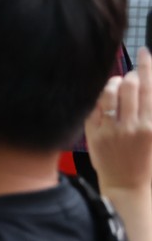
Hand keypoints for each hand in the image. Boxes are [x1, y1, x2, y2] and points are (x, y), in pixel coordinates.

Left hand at [86, 47, 151, 192]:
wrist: (128, 188)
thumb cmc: (146, 164)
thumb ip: (151, 113)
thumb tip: (147, 90)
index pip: (150, 89)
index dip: (147, 67)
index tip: (145, 52)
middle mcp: (133, 127)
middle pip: (129, 86)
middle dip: (130, 75)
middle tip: (130, 76)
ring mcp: (112, 130)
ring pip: (109, 93)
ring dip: (113, 83)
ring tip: (116, 85)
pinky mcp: (94, 135)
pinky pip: (94, 106)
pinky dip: (98, 96)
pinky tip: (102, 96)